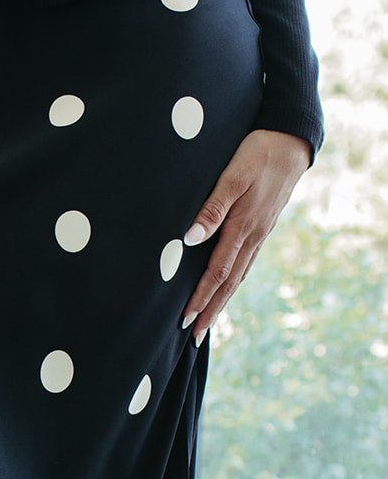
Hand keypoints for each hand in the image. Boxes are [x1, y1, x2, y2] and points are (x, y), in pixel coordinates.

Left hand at [180, 129, 312, 344]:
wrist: (292, 141)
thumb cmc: (258, 152)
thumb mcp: (233, 174)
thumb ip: (212, 207)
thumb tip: (191, 238)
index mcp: (243, 226)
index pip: (217, 272)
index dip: (200, 297)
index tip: (185, 319)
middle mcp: (253, 236)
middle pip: (229, 282)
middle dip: (210, 310)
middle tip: (194, 337)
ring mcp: (260, 233)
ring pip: (239, 276)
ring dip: (221, 301)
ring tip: (207, 322)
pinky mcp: (262, 227)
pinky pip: (246, 263)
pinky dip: (234, 282)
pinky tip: (227, 289)